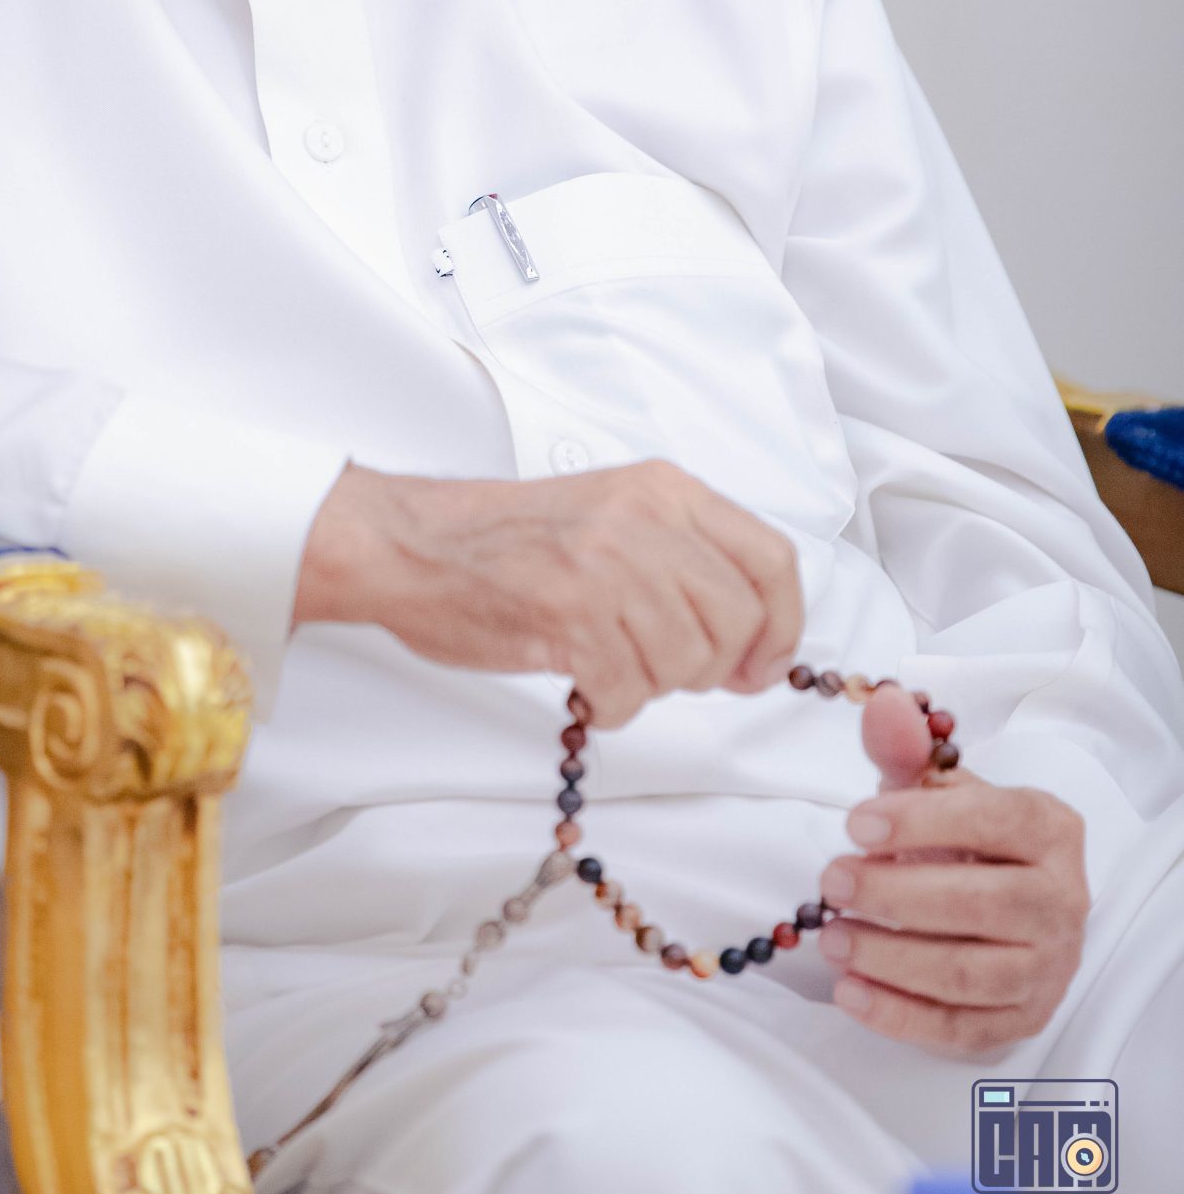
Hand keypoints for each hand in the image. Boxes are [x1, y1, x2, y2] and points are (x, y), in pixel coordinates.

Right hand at [294, 456, 802, 723]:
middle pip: (737, 621)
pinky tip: (581, 680)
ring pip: (687, 663)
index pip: (773, 560)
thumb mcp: (613, 512)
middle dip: (713, 667)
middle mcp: (644, 519)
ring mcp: (607, 565)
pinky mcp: (569, 614)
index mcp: (663, 489)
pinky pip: (629, 692)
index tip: (763, 662)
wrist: (411, 542)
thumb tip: (754, 633)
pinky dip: (609, 704)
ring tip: (609, 662)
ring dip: (652, 684)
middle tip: (665, 669)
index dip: (782, 626)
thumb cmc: (505, 538)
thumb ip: (684, 554)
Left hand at [817, 683, 1088, 1052]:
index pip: (993, 821)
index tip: (853, 823)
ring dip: (889, 958)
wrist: (1008, 895)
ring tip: (830, 936)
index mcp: (1049, 828)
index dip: (921, 822)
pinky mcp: (1023, 1019)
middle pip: (979, 904)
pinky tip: (850, 992)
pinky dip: (901, 1016)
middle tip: (830, 882)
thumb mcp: (937, 786)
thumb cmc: (967, 835)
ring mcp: (1048, 967)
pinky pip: (962, 1028)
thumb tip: (884, 704)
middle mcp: (1062, 900)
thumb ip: (907, 748)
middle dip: (894, 895)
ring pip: (968, 972)